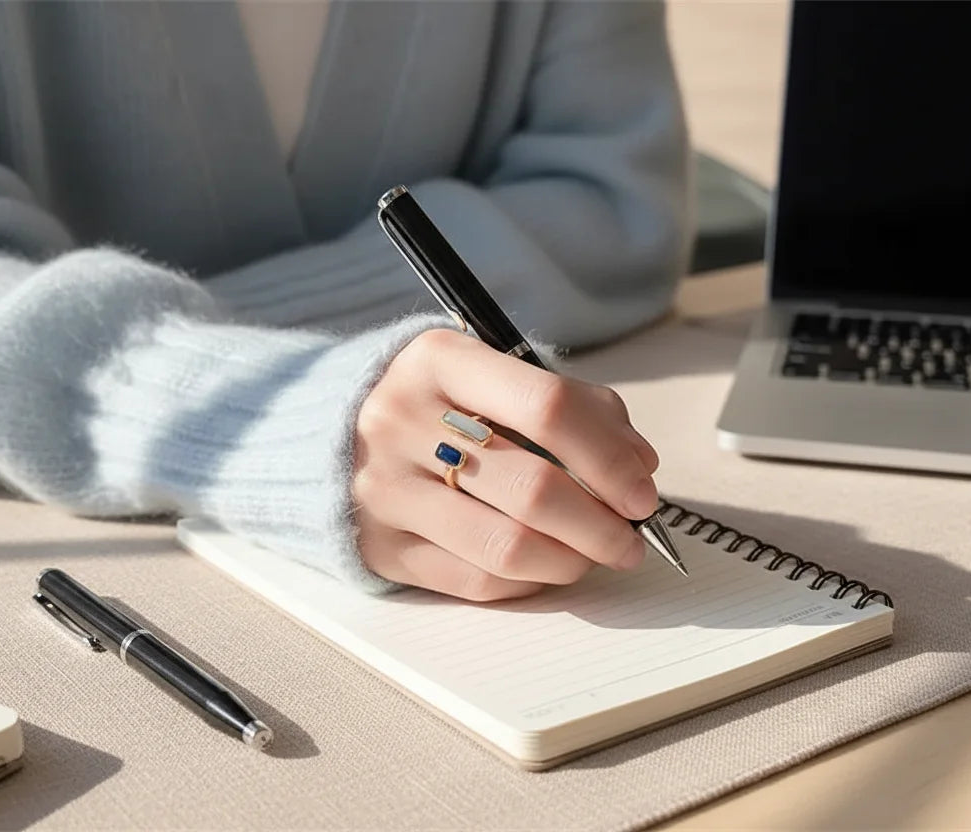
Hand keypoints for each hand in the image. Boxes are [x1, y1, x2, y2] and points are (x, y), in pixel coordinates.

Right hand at [352, 329, 659, 600]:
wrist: (328, 429)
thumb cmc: (438, 402)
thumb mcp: (494, 374)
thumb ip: (576, 408)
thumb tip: (638, 468)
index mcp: (438, 360)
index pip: (547, 408)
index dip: (609, 457)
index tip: (642, 490)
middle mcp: (401, 421)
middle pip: (532, 489)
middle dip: (602, 524)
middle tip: (631, 537)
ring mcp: (385, 489)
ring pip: (507, 548)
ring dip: (572, 561)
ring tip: (594, 554)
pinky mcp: (381, 546)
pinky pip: (476, 582)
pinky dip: (529, 582)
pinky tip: (547, 565)